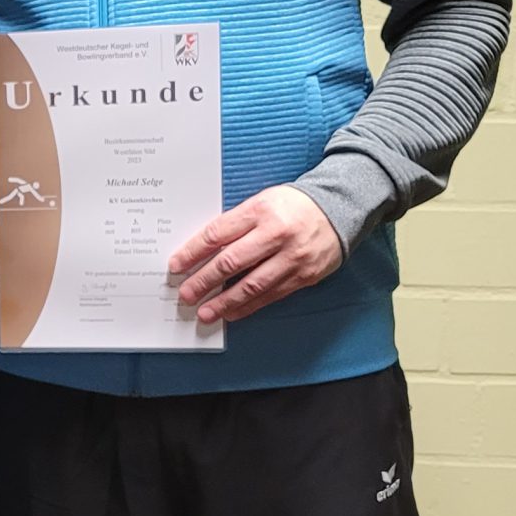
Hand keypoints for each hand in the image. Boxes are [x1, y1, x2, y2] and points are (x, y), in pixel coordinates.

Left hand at [169, 185, 342, 324]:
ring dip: (224, 302)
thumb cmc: (292, 206)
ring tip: (205, 312)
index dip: (193, 252)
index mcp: (260, 210)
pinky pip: (271, 295)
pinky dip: (248, 306)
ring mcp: (292, 257)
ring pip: (251, 285)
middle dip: (204, 281)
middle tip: (186, 294)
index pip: (217, 234)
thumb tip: (202, 252)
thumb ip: (235, 225)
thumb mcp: (262, 203)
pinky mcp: (304, 275)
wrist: (339, 208)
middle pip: (231, 262)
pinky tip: (232, 313)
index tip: (176, 266)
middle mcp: (276, 234)